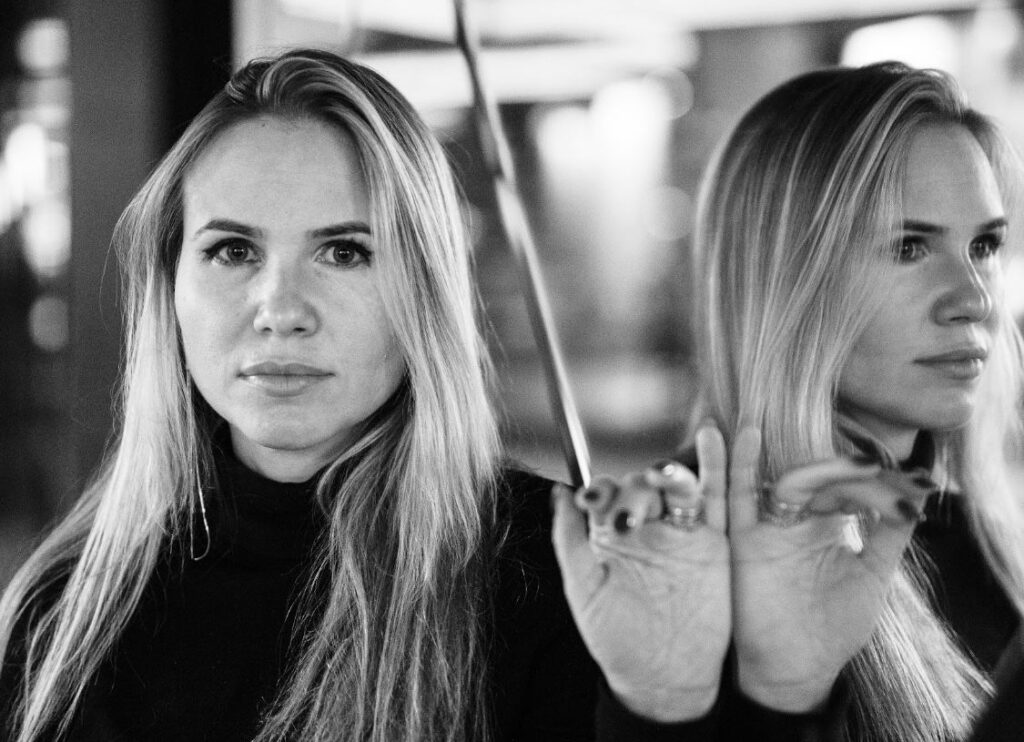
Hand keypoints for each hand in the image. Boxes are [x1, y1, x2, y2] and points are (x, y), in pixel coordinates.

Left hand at [552, 424, 730, 721]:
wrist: (662, 679)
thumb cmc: (617, 639)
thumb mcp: (584, 589)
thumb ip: (569, 540)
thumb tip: (558, 495)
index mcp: (613, 536)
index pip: (607, 495)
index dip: (601, 490)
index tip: (592, 499)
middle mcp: (646, 528)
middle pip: (642, 485)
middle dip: (636, 489)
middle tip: (633, 513)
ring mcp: (679, 533)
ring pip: (677, 487)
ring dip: (671, 475)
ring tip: (662, 476)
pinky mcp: (712, 543)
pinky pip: (716, 502)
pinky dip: (717, 470)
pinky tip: (712, 443)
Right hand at [727, 425, 931, 711]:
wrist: (798, 669)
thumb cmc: (832, 626)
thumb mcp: (872, 574)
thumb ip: (889, 532)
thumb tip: (919, 489)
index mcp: (822, 523)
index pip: (847, 487)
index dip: (878, 487)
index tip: (911, 494)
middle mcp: (793, 519)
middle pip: (821, 480)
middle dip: (858, 478)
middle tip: (887, 478)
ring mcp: (767, 527)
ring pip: (788, 482)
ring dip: (819, 468)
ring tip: (859, 462)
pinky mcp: (743, 540)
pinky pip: (735, 496)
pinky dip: (738, 465)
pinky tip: (748, 435)